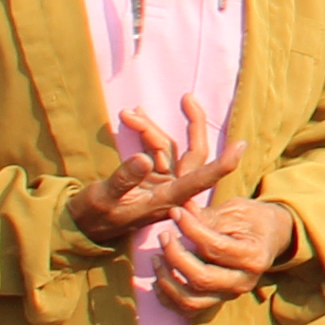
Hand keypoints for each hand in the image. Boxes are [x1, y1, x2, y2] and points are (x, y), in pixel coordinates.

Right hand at [76, 100, 237, 246]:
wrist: (82, 227)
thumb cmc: (93, 217)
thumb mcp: (103, 198)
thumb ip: (124, 179)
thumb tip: (143, 157)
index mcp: (166, 198)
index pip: (200, 179)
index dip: (223, 165)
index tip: (242, 145)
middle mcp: (170, 190)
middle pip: (193, 153)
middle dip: (192, 124)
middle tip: (188, 97)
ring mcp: (162, 182)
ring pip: (169, 148)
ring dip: (151, 128)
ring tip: (129, 113)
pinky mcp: (151, 178)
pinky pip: (155, 150)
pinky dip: (145, 133)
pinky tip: (133, 117)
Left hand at [155, 191, 297, 313]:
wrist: (270, 237)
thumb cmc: (253, 220)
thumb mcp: (236, 211)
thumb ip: (208, 215)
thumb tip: (181, 209)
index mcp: (254, 256)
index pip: (214, 247)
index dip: (190, 229)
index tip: (175, 212)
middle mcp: (244, 282)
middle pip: (202, 278)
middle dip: (175, 256)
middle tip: (164, 236)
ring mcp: (229, 295)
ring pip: (191, 300)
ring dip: (168, 281)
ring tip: (157, 258)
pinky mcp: (217, 301)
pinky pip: (186, 309)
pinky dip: (167, 297)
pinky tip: (159, 277)